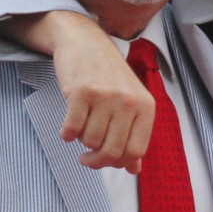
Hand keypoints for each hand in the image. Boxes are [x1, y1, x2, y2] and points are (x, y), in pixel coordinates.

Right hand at [1, 11, 152, 173]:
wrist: (85, 41)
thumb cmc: (108, 75)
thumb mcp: (129, 102)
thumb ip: (133, 135)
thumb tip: (134, 170)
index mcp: (145, 107)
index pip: (136, 151)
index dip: (119, 163)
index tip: (106, 161)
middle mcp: (128, 101)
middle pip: (112, 151)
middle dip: (96, 161)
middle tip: (87, 158)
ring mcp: (105, 96)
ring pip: (90, 141)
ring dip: (82, 142)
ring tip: (81, 129)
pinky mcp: (81, 92)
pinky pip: (72, 129)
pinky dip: (66, 134)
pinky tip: (67, 129)